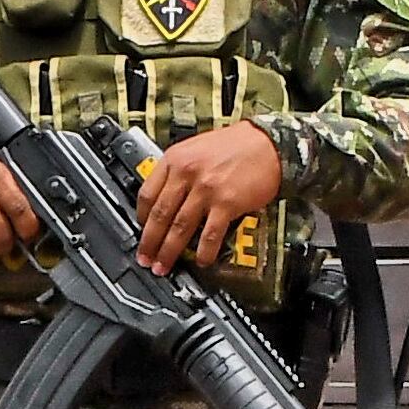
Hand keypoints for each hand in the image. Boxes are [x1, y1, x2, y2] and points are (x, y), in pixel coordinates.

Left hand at [134, 120, 283, 276]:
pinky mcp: (227, 203)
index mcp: (175, 159)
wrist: (268, 143)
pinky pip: (210, 234)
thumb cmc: (236, 144)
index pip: (147, 193)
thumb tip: (165, 198)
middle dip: (150, 242)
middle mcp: (187, 173)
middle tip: (144, 258)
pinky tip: (201, 260)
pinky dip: (204, 251)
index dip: (141, 217)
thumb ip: (179, 171)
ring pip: (180, 227)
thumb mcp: (196, 148)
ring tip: (163, 265)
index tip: (140, 230)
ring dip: (169, 251)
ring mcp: (206, 189)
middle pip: (160, 215)